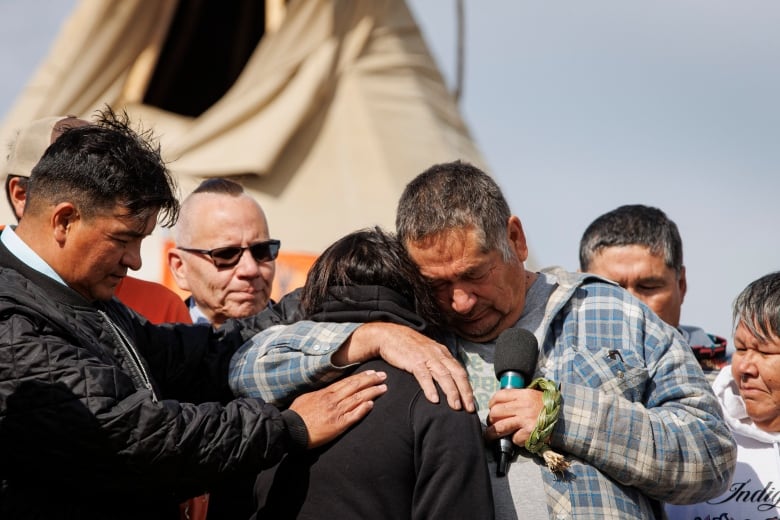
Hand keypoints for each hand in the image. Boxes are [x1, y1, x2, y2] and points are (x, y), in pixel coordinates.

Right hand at [288, 369, 387, 447]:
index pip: (347, 381)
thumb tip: (327, 390)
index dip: (361, 376)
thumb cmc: (296, 415)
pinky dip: (363, 409)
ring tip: (383, 388)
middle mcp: (333, 400)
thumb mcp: (306, 397)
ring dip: (372, 392)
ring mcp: (336, 412)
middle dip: (371, 380)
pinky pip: (353, 415)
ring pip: (358, 399)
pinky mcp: (338, 425)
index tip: (371, 372)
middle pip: (356, 386)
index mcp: (325, 392)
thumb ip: (319, 393)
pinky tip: (372, 404)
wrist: (290, 430)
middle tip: (383, 376)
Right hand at [334, 322, 474, 411]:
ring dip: (451, 392)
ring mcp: (426, 357)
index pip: (461, 371)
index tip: (471, 402)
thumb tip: (448, 380)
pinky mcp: (413, 360)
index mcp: (443, 353)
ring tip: (456, 406)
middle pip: (457, 374)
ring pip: (444, 376)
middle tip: (469, 408)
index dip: (468, 387)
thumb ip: (438, 364)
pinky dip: (430, 388)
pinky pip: (424, 375)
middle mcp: (438, 354)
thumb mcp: (428, 352)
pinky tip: (434, 399)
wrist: (390, 335)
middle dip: (465, 392)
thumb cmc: (408, 346)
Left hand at [484, 388, 543, 445]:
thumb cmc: (548, 407)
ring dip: (492, 433)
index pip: (499, 396)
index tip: (491, 408)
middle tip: (492, 423)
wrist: (567, 417)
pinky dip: (515, 440)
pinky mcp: (529, 433)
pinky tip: (520, 438)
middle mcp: (522, 406)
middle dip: (491, 419)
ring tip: (490, 436)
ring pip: (499, 427)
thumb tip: (502, 403)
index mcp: (523, 394)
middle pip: (496, 412)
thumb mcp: (534, 395)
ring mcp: (525, 420)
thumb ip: (519, 398)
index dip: (492, 403)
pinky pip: (514, 438)